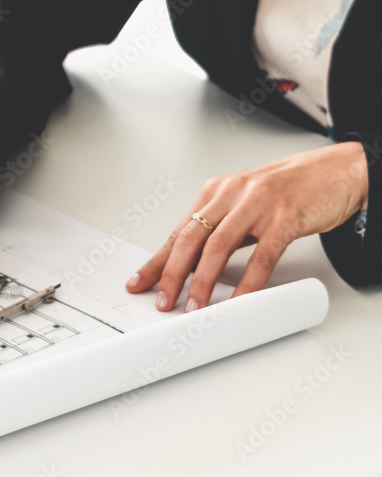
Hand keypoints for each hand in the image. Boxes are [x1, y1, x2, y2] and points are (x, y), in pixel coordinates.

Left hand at [126, 142, 368, 310]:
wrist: (338, 170)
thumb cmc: (290, 190)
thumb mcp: (245, 206)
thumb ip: (222, 230)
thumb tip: (194, 268)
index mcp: (216, 192)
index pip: (179, 231)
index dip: (157, 261)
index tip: (139, 283)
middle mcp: (231, 194)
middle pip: (190, 237)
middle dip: (171, 273)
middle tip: (163, 300)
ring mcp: (258, 204)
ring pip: (219, 246)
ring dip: (203, 280)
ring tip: (195, 306)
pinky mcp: (286, 217)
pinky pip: (262, 255)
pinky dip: (249, 281)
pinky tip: (240, 300)